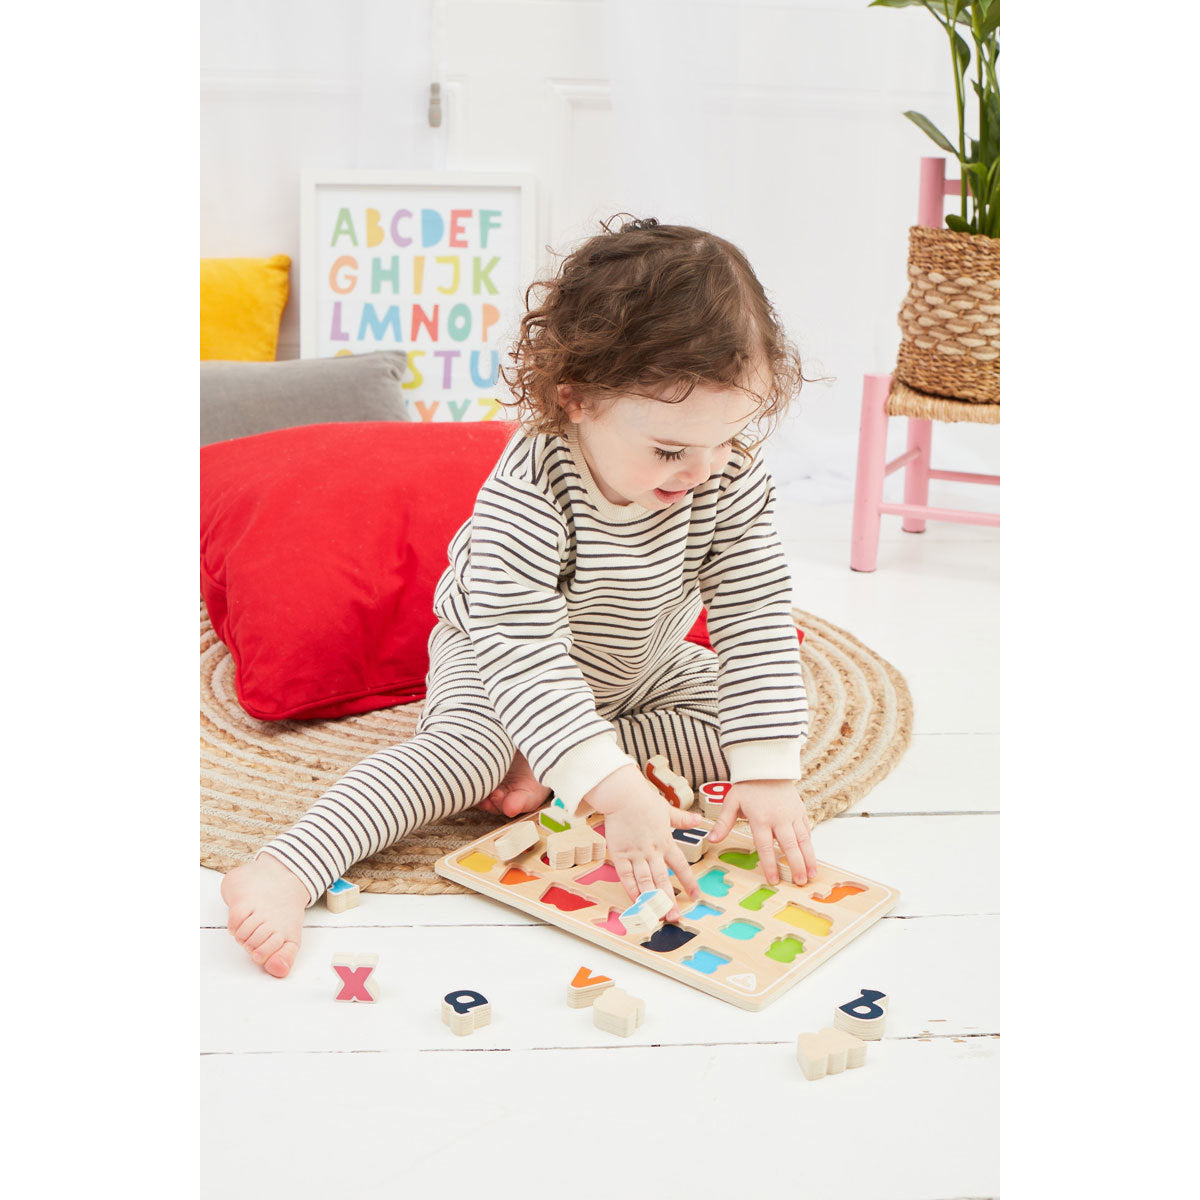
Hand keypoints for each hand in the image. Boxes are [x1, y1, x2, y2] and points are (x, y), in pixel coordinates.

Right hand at [585, 764, 702, 919]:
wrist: (622, 795)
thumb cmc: (644, 800)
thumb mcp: (667, 810)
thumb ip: (682, 819)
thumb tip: (699, 819)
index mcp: (665, 841)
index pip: (681, 866)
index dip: (688, 882)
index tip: (696, 895)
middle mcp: (652, 851)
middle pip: (662, 879)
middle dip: (669, 900)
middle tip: (675, 916)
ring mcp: (635, 854)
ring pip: (645, 881)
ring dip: (651, 899)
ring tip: (657, 915)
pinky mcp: (619, 854)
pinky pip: (626, 876)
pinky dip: (631, 890)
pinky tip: (636, 902)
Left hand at [708, 780, 815, 885]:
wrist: (767, 767)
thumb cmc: (748, 786)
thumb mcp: (731, 801)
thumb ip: (723, 822)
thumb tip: (711, 839)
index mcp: (760, 818)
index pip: (766, 846)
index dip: (770, 864)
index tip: (774, 879)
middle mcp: (779, 818)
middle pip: (789, 845)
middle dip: (796, 865)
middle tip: (799, 882)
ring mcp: (792, 815)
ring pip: (803, 840)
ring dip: (809, 858)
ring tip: (811, 875)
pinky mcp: (800, 811)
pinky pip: (807, 830)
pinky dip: (810, 844)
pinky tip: (811, 858)